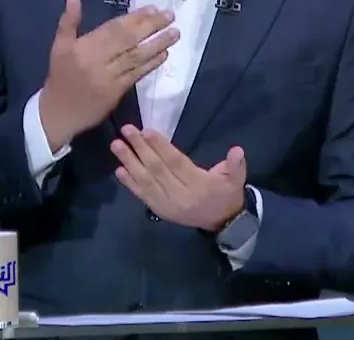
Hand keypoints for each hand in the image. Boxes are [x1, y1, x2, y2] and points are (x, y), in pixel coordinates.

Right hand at [39, 0, 179, 149]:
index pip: (114, 28)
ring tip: (175, 33)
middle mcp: (97, 60)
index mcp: (84, 47)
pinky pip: (136, 75)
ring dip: (157, 44)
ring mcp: (109, 78)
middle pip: (128, 40)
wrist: (58, 112)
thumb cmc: (60, 76)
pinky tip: (164, 54)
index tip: (153, 8)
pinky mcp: (117, 93)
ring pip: (136, 57)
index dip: (135, 18)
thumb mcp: (59, 46)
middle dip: (151, 26)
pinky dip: (151, 64)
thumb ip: (69, 21)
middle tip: (170, 15)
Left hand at [111, 125, 245, 231]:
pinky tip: (119, 170)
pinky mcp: (160, 211)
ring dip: (129, 163)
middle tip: (126, 130)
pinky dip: (130, 184)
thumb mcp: (236, 179)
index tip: (146, 131)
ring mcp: (167, 205)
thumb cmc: (226, 194)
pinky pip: (143, 196)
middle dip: (140, 149)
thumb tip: (237, 151)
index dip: (161, 147)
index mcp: (199, 185)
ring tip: (116, 146)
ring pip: (146, 182)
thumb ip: (235, 165)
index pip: (176, 163)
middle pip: (157, 170)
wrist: (222, 222)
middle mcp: (180, 196)